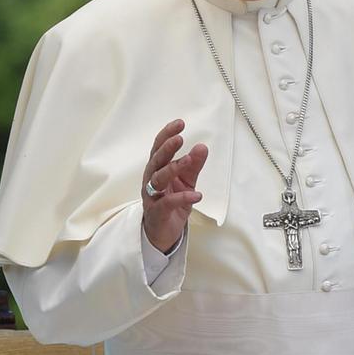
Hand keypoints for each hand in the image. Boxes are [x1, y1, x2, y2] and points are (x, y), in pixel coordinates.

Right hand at [141, 119, 207, 252]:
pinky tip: (196, 195)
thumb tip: (202, 146)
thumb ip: (193, 165)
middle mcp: (151, 180)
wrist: (162, 231)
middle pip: (156, 161)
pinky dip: (182, 198)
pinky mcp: (157, 212)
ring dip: (173, 169)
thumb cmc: (171, 201)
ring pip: (158, 180)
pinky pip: (168, 203)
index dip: (167, 135)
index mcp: (157, 169)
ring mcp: (152, 196)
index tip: (179, 123)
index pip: (159, 148)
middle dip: (166, 148)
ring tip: (187, 161)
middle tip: (179, 138)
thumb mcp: (186, 181)